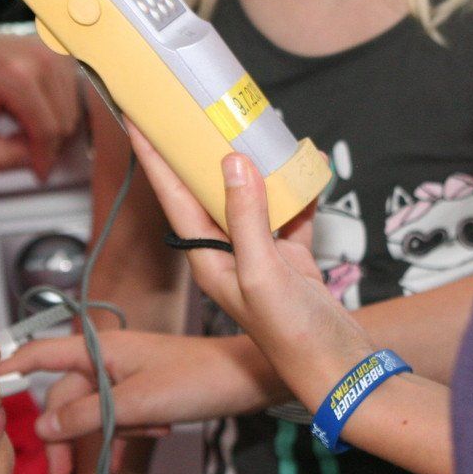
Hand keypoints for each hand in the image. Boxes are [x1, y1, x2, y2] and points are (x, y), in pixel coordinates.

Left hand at [0, 26, 79, 179]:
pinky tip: (31, 106)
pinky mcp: (57, 50)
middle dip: (44, 140)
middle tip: (14, 140)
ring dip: (51, 124)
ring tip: (18, 122)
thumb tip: (33, 160)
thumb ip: (0, 158)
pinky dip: (56, 107)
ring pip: (72, 109)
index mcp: (19, 77)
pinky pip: (72, 93)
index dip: (45, 159)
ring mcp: (52, 51)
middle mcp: (42, 59)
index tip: (40, 173)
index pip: (49, 131)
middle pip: (65, 121)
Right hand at [0, 330, 282, 473]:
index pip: (44, 353)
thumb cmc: (198, 378)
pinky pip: (120, 412)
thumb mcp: (137, 402)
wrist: (246, 379)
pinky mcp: (146, 387)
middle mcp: (109, 356)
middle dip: (63, 434)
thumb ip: (89, 414)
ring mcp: (128, 372)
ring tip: (109, 464)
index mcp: (101, 347)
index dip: (14, 366)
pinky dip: (128, 429)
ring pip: (94, 409)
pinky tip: (154, 433)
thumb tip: (45, 425)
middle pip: (66, 396)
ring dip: (100, 436)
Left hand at [126, 122, 374, 408]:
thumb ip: (246, 217)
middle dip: (197, 148)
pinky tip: (307, 163)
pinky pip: (290, 209)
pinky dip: (298, 187)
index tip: (135, 117)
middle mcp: (227, 249)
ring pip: (250, 194)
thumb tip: (233, 162)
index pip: (171, 193)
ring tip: (249, 125)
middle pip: (206, 187)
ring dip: (253, 163)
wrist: (337, 365)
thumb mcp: (262, 273)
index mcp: (207, 255)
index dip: (151, 155)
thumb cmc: (291, 333)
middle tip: (190, 108)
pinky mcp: (291, 255)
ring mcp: (260, 251)